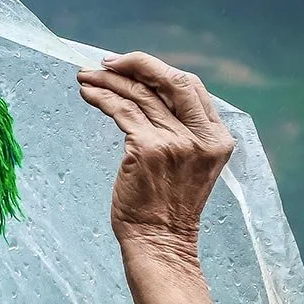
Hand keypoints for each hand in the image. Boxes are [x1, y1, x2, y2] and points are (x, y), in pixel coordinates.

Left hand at [78, 52, 234, 258]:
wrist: (160, 240)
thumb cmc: (168, 205)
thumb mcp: (192, 163)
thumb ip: (184, 131)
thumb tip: (153, 96)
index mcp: (218, 137)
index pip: (192, 87)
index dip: (160, 71)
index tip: (133, 66)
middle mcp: (201, 136)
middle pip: (171, 81)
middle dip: (137, 64)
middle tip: (107, 62)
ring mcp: (175, 141)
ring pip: (140, 95)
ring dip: (109, 81)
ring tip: (85, 76)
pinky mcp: (147, 148)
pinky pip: (121, 111)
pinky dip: (101, 97)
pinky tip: (87, 93)